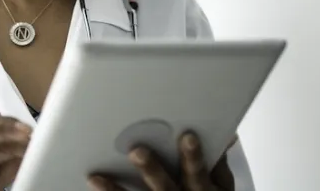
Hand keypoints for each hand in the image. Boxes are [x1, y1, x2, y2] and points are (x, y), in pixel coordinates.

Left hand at [87, 132, 234, 190]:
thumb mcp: (222, 182)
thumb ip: (218, 158)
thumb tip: (225, 133)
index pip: (198, 174)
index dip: (193, 157)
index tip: (187, 136)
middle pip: (166, 188)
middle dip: (152, 170)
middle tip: (136, 151)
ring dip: (117, 190)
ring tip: (97, 177)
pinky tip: (94, 183)